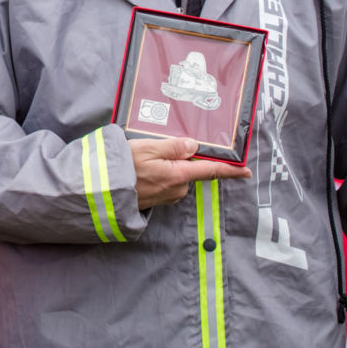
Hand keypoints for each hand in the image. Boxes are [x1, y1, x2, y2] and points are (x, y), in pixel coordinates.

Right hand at [131, 137, 250, 208]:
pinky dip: (158, 175)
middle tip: (155, 149)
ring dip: (166, 167)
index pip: (210, 172)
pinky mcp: (155, 201)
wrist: (100, 192)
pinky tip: (140, 170)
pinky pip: (165, 184)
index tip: (246, 171)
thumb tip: (193, 146)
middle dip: (180, 159)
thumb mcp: (147, 148)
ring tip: (142, 159)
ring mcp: (165, 197)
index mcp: (178, 175)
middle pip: (189, 171)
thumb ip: (173, 146)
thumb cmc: (121, 167)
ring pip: (176, 177)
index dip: (230, 171)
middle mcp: (176, 189)